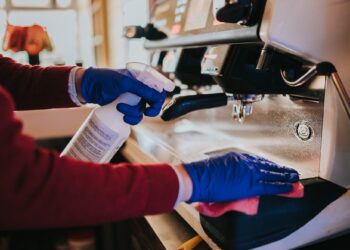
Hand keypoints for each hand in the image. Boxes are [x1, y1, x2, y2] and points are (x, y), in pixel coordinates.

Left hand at [77, 67, 166, 124]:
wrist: (88, 88)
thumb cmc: (105, 79)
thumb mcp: (124, 82)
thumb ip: (141, 88)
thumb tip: (157, 96)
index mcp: (142, 78)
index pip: (159, 87)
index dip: (161, 95)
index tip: (156, 103)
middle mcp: (141, 88)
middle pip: (155, 101)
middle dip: (152, 109)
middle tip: (147, 112)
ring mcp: (134, 99)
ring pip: (143, 111)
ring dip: (134, 113)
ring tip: (120, 108)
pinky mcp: (127, 107)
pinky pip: (135, 116)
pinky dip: (131, 119)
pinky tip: (122, 116)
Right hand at [182, 152, 299, 202]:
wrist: (197, 178)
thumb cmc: (202, 174)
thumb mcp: (217, 168)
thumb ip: (230, 170)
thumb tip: (235, 178)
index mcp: (236, 157)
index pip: (257, 160)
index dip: (268, 165)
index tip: (274, 167)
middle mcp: (245, 162)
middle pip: (267, 165)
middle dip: (280, 169)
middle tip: (290, 171)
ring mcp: (248, 172)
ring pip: (272, 174)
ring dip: (285, 176)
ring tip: (294, 178)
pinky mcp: (250, 184)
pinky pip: (270, 184)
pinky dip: (281, 186)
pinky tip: (289, 186)